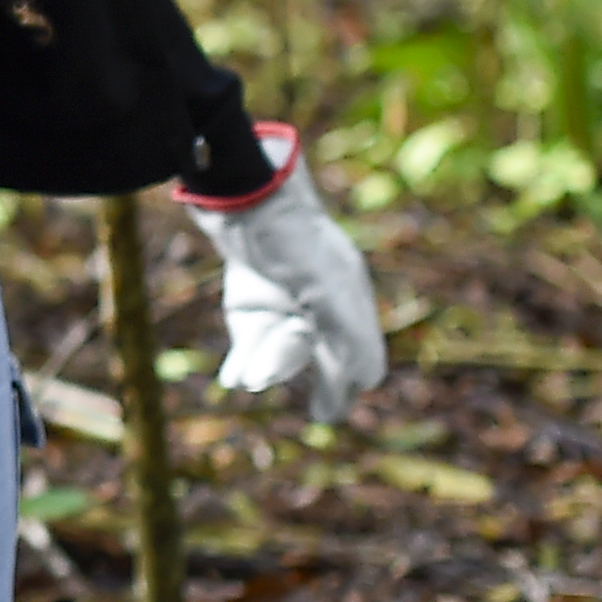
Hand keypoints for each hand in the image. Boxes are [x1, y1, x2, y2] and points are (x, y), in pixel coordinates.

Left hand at [179, 122, 384, 423]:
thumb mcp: (321, 288)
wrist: (238, 189)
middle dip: (286, 365)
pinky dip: (244, 359)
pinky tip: (232, 379)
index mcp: (349, 298)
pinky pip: (252, 339)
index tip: (326, 412)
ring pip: (277, 350)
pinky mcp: (250, 295)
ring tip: (244, 377)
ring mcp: (284, 300)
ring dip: (262, 365)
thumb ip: (347, 334)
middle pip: (311, 354)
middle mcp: (319, 303)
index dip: (342, 384)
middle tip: (259, 376)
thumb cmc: (286, 237)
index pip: (356, 356)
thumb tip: (368, 382)